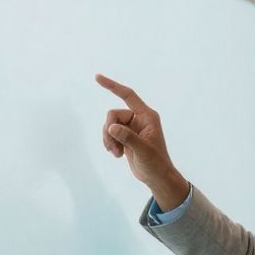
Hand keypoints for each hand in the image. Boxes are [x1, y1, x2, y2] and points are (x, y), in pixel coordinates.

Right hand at [95, 74, 187, 208]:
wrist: (156, 177)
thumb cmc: (156, 163)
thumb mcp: (143, 150)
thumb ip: (128, 137)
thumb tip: (111, 128)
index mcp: (147, 116)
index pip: (128, 95)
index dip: (113, 86)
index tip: (97, 78)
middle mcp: (139, 119)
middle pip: (113, 115)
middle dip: (109, 130)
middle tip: (114, 147)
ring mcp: (131, 128)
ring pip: (109, 125)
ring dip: (108, 139)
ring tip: (116, 153)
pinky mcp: (125, 137)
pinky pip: (109, 134)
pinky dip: (109, 143)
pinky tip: (116, 154)